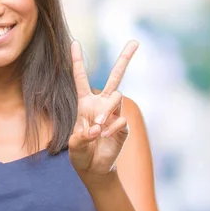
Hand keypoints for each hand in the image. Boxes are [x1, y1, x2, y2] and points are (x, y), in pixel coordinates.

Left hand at [68, 40, 138, 180]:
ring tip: (97, 126)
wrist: (94, 169)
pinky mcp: (123, 126)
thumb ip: (82, 137)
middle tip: (135, 42)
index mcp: (85, 103)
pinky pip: (121, 119)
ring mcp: (114, 114)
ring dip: (107, 109)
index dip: (77, 61)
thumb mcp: (74, 145)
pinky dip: (112, 128)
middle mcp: (102, 104)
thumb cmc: (81, 153)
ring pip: (117, 97)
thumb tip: (97, 128)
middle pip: (115, 77)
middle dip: (125, 59)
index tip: (74, 42)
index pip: (80, 78)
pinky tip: (104, 136)